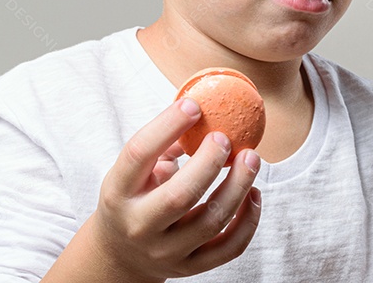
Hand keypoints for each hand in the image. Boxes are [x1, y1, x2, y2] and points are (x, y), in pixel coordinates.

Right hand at [91, 97, 262, 281]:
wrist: (121, 255)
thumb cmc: (133, 198)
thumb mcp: (132, 172)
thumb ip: (161, 145)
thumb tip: (201, 112)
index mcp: (118, 193)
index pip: (138, 154)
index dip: (167, 126)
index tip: (194, 106)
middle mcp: (139, 225)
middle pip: (179, 196)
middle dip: (209, 163)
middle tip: (227, 138)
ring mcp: (166, 251)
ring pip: (211, 222)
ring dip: (238, 186)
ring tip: (252, 158)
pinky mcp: (190, 267)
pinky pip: (229, 248)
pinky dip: (248, 220)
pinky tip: (254, 193)